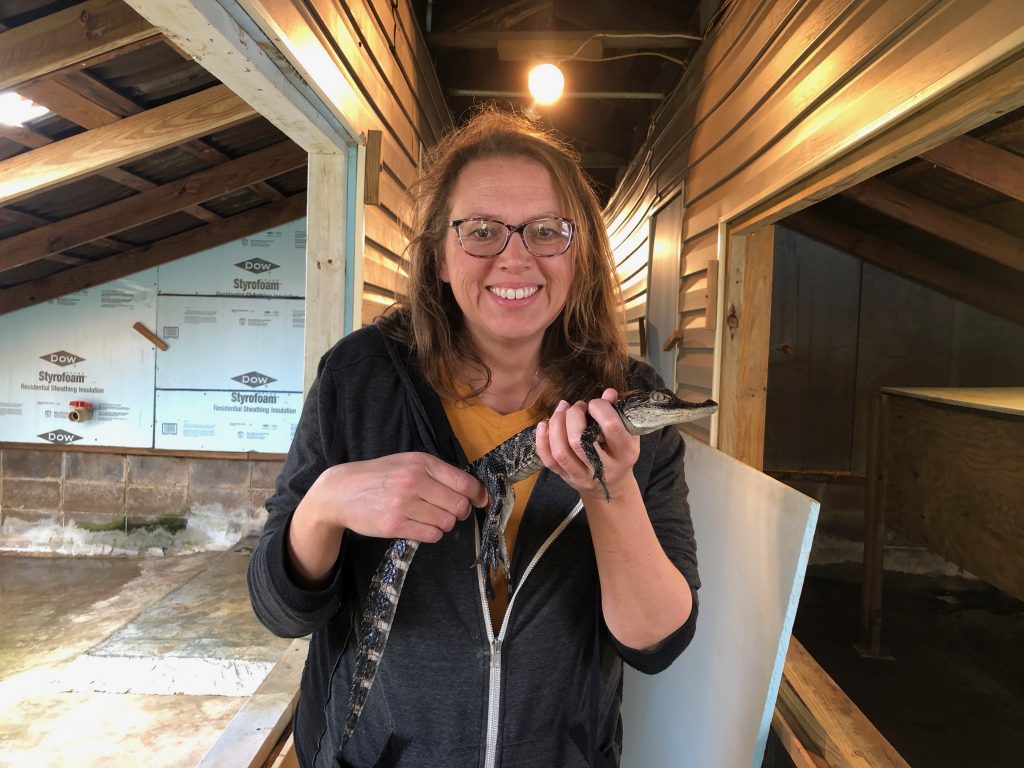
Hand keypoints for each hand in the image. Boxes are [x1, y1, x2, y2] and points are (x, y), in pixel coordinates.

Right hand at [304, 452, 487, 543]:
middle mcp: (414, 481)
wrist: (341, 491)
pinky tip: (421, 527)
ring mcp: (404, 504)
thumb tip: (473, 490)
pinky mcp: (394, 525)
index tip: (480, 501)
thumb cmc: (379, 476)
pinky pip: (430, 535)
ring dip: (444, 524)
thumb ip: (437, 473)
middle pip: (458, 505)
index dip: (478, 495)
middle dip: (458, 512)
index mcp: (421, 463)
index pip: (464, 482)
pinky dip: (431, 534)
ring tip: (430, 518)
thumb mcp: (407, 462)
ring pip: (446, 522)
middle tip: (448, 512)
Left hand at [535, 388, 639, 501]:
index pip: (610, 427)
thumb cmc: (621, 452)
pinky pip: (548, 460)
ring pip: (561, 451)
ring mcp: (583, 476)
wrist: (613, 485)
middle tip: (576, 406)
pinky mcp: (566, 478)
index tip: (595, 403)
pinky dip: (542, 440)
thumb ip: (617, 411)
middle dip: (572, 416)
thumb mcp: (628, 432)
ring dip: (556, 425)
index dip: (600, 408)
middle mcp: (604, 468)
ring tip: (561, 410)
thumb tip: (608, 392)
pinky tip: (545, 424)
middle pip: (579, 441)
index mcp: (625, 453)